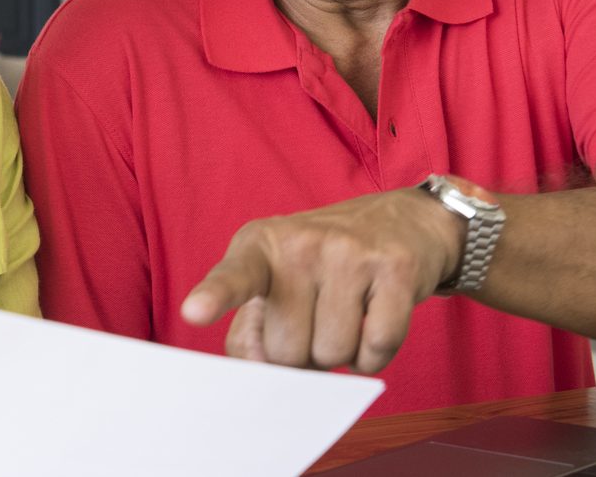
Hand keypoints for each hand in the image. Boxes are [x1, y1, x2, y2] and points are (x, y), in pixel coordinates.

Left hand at [179, 178, 472, 373]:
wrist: (401, 221)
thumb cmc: (321, 265)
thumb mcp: (273, 281)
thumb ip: (250, 332)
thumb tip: (262, 373)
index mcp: (258, 246)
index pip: (234, 276)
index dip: (215, 296)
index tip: (194, 312)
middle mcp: (301, 243)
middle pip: (287, 352)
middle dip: (303, 352)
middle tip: (318, 314)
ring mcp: (350, 252)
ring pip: (333, 355)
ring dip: (341, 353)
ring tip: (346, 313)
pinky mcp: (394, 268)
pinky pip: (376, 347)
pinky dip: (373, 354)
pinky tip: (373, 319)